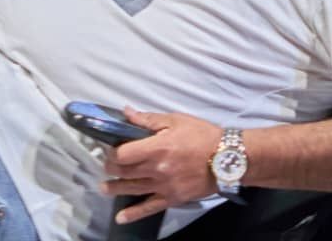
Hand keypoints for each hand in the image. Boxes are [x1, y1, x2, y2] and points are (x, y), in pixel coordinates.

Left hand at [100, 108, 221, 223]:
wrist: (227, 157)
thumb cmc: (202, 135)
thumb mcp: (176, 120)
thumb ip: (148, 119)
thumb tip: (126, 113)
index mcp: (157, 148)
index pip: (123, 154)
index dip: (113, 152)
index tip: (112, 149)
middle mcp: (157, 169)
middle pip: (124, 172)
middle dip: (111, 169)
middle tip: (108, 166)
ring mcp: (163, 186)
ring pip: (132, 189)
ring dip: (114, 188)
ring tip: (104, 187)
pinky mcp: (172, 198)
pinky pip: (149, 208)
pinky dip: (133, 214)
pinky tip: (121, 217)